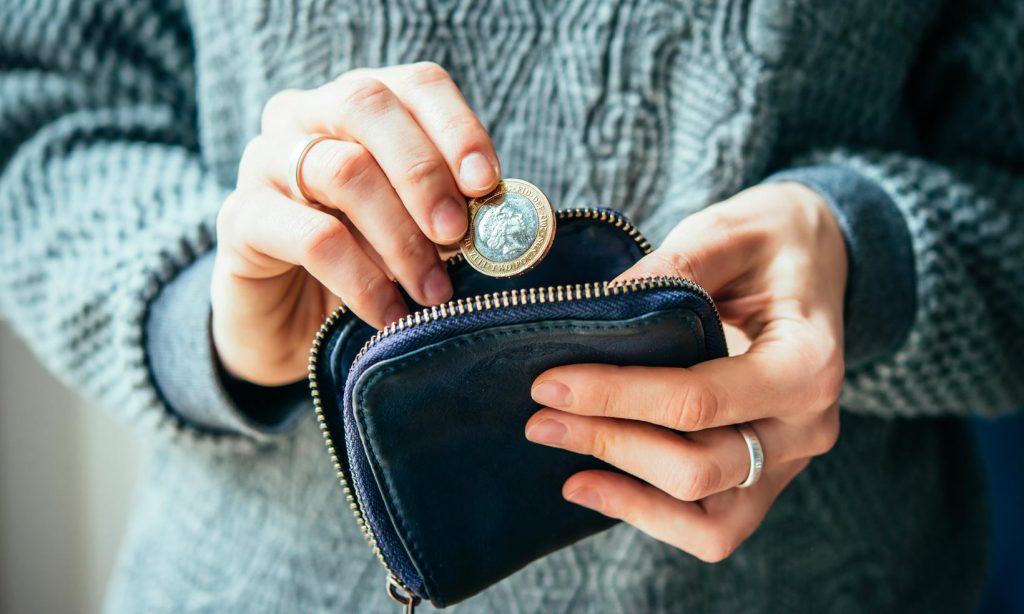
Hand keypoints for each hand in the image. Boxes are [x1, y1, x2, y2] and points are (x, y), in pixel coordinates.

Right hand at [212, 63, 499, 384]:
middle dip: (425, 174)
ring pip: (343, 170)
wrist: (289, 325)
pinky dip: (362, 279)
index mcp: (361, 105)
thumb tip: (499, 218)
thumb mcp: (414, 230)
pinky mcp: (239, 218)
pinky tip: (389, 315)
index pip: (416, 85)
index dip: (457, 128)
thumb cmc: (365, 264)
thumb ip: (449, 211)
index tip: (487, 183)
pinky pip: (312, 238)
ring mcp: (264, 160)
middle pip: (370, 106)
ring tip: (433, 290)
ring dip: (401, 237)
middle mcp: (306, 115)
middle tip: (458, 235)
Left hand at [525, 182, 845, 561]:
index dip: (616, 397)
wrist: (818, 259)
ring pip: (706, 518)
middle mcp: (806, 427)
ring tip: (560, 454)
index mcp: (808, 365)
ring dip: (625, 489)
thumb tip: (595, 311)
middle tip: (540, 417)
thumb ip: (672, 268)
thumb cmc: (774, 241)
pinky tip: (591, 484)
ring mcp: (789, 461)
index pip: (699, 401)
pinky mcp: (765, 477)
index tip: (549, 383)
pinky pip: (711, 526)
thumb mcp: (729, 232)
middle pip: (697, 467)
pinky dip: (649, 513)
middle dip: (609, 443)